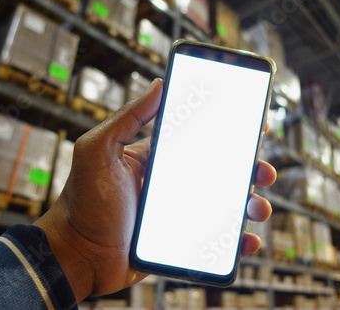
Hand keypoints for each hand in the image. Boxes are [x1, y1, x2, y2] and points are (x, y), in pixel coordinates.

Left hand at [35, 79, 275, 300]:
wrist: (77, 256)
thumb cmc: (83, 203)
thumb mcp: (99, 151)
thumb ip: (127, 118)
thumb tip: (158, 84)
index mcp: (156, 159)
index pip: (199, 139)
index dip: (227, 132)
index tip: (253, 125)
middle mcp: (171, 183)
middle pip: (219, 171)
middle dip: (247, 168)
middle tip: (262, 169)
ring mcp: (178, 213)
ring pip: (224, 205)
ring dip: (249, 204)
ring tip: (258, 208)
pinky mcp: (181, 242)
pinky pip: (216, 240)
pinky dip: (236, 241)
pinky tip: (247, 241)